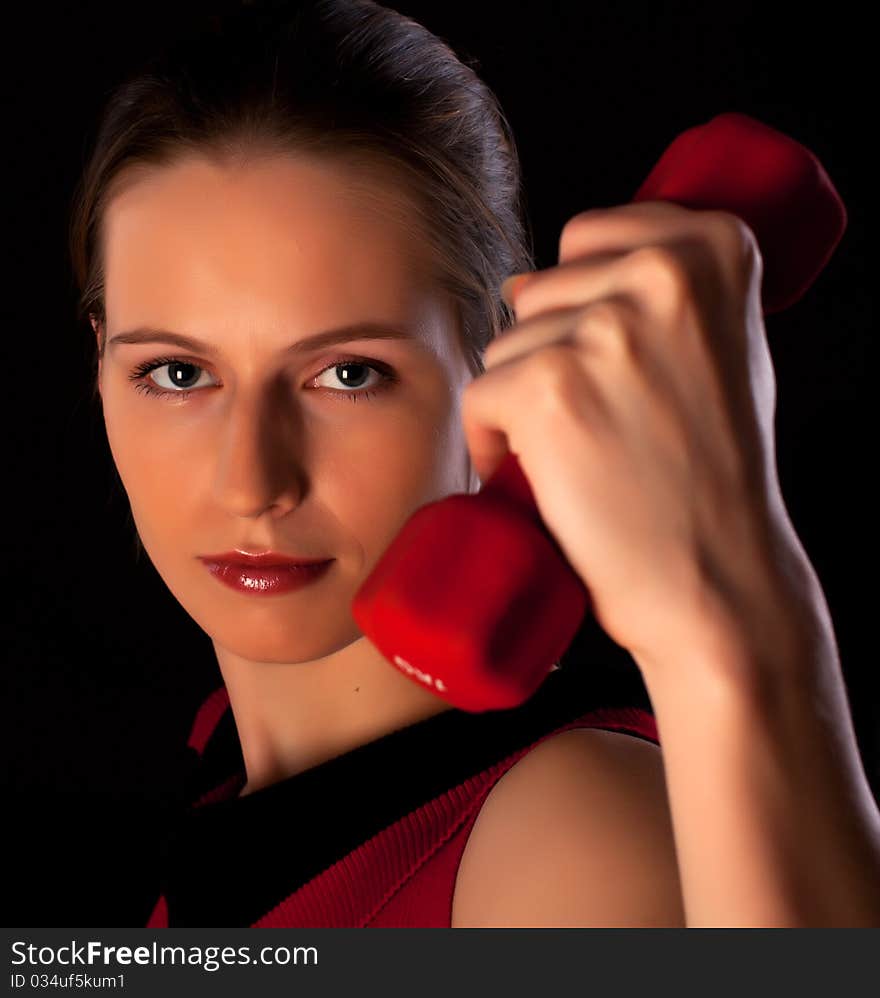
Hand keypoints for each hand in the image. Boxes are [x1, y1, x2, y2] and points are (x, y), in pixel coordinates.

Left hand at [461, 201, 802, 673]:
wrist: (717, 577)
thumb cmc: (711, 473)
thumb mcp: (716, 354)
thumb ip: (647, 299)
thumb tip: (519, 281)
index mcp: (715, 246)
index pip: (588, 236)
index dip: (580, 306)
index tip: (613, 367)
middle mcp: (662, 271)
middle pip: (539, 292)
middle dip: (550, 358)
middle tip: (603, 427)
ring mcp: (605, 327)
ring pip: (505, 345)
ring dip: (522, 403)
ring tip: (582, 456)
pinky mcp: (549, 384)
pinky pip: (480, 394)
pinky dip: (492, 441)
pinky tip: (544, 478)